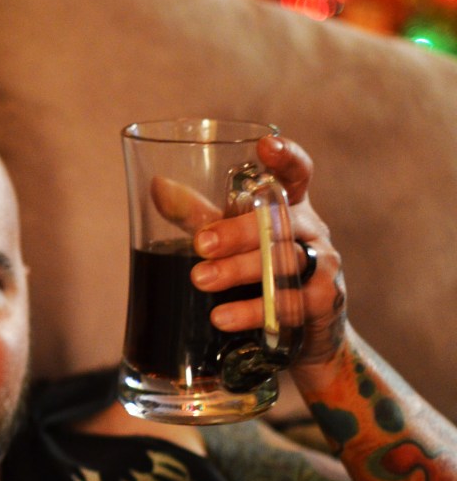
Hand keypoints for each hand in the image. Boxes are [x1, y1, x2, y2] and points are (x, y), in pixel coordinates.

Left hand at [189, 135, 346, 367]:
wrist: (306, 335)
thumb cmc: (261, 274)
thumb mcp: (234, 241)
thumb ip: (201, 216)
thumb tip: (157, 187)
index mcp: (291, 207)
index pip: (296, 175)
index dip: (287, 158)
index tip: (267, 145)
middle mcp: (311, 231)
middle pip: (280, 223)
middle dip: (238, 232)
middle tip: (201, 243)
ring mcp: (321, 266)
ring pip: (282, 262)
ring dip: (239, 271)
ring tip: (201, 280)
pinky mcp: (322, 303)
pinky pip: (288, 305)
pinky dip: (252, 312)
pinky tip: (221, 317)